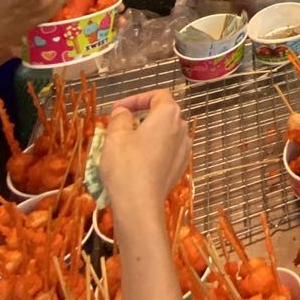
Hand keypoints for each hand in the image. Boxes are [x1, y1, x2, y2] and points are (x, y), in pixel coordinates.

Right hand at [101, 91, 190, 219]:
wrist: (140, 204)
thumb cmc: (126, 166)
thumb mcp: (115, 137)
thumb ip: (119, 118)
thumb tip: (123, 112)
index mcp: (168, 114)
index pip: (157, 95)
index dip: (136, 99)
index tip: (117, 109)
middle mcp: (182, 128)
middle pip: (162, 114)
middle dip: (140, 116)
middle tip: (119, 126)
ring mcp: (184, 148)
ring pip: (165, 134)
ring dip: (146, 134)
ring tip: (125, 145)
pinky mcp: (181, 166)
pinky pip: (167, 151)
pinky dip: (153, 150)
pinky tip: (137, 162)